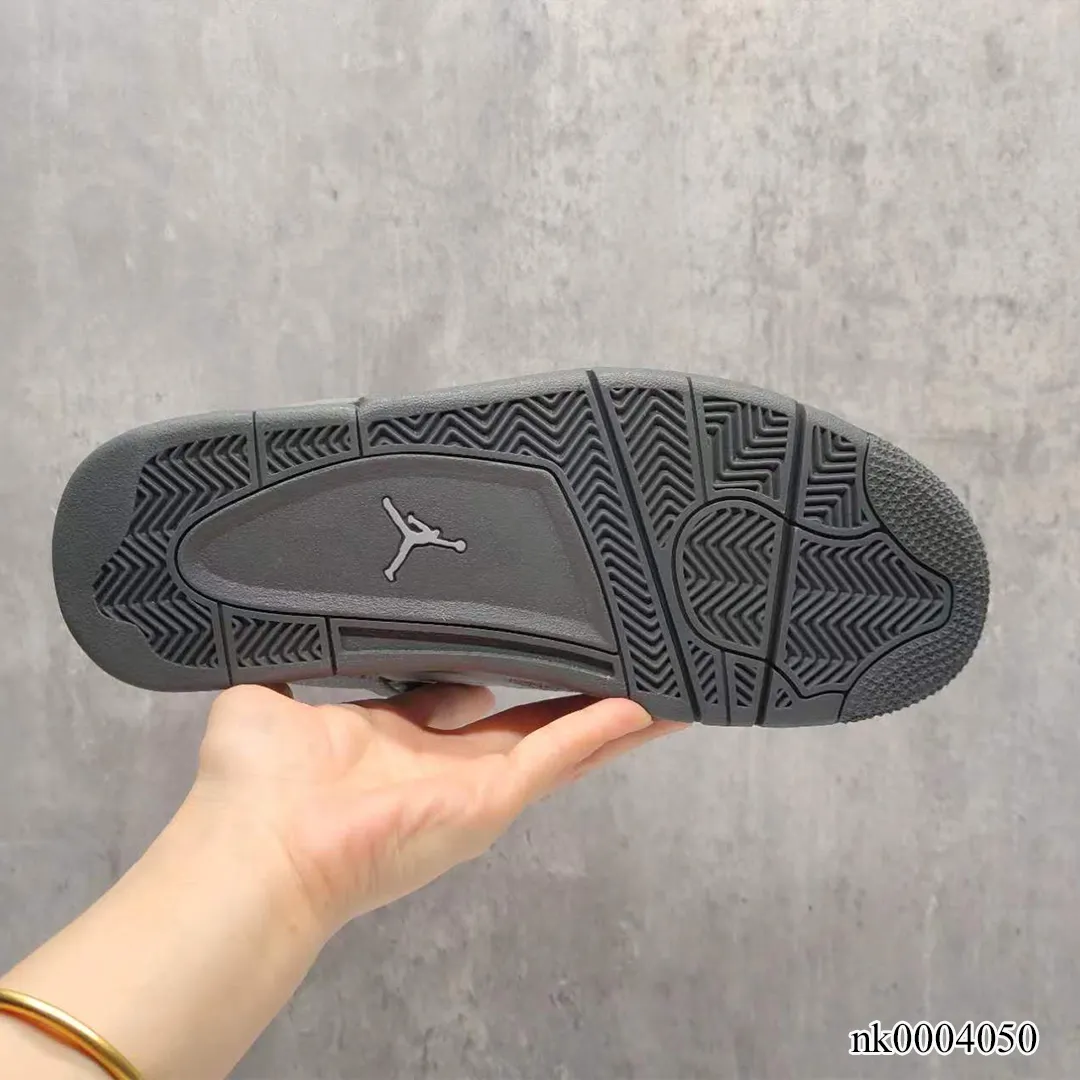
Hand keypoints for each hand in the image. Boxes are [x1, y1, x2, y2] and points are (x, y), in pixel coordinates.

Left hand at [187, 684, 684, 935]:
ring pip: (558, 744)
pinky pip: (557, 758)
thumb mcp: (275, 691)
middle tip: (614, 662)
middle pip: (526, 725)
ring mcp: (472, 789)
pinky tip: (646, 708)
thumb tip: (332, 619)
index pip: (463, 702)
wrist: (257, 846)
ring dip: (607, 717)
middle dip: (571, 698)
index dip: (495, 673)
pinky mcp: (489, 802)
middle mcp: (442, 766)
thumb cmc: (251, 782)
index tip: (523, 639)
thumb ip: (305, 654)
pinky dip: (601, 733)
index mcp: (396, 741)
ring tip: (656, 690)